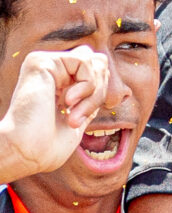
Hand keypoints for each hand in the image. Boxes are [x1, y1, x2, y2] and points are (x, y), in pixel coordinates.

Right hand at [0, 47, 109, 181]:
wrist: (27, 151)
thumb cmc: (48, 144)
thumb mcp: (79, 116)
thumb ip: (89, 96)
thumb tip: (103, 79)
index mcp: (59, 81)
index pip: (97, 69)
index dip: (104, 90)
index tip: (90, 115)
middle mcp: (51, 69)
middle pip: (99, 62)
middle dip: (101, 91)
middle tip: (82, 116)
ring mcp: (46, 63)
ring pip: (94, 62)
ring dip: (94, 93)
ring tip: (74, 114)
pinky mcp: (41, 61)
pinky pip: (84, 61)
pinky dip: (87, 85)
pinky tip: (68, 102)